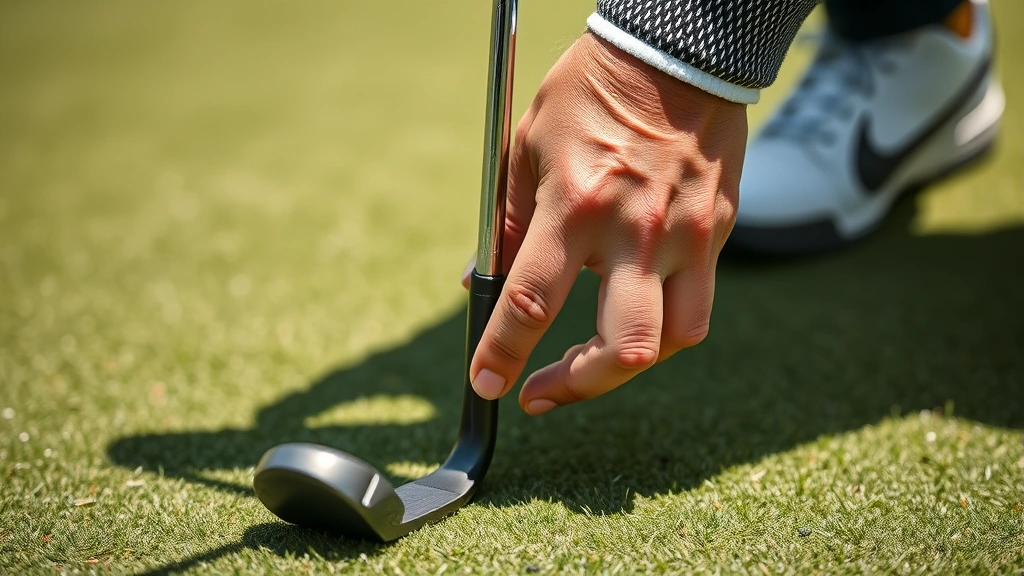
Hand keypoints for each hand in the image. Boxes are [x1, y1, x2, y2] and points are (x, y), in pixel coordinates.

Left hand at [463, 32, 745, 414]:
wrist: (676, 51)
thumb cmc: (591, 93)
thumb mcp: (527, 147)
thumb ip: (509, 225)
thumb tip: (484, 282)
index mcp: (576, 204)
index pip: (532, 302)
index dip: (502, 354)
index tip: (486, 384)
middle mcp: (636, 230)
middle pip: (624, 349)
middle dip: (577, 387)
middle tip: (541, 392)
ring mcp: (685, 236)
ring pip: (672, 340)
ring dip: (625, 367)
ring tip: (587, 363)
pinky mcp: (715, 233)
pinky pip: (695, 305)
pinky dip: (661, 327)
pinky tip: (630, 316)